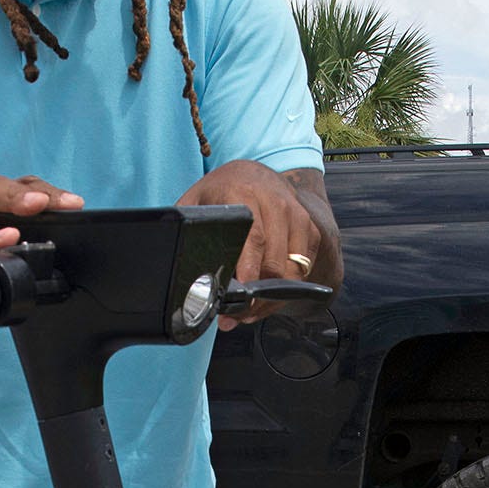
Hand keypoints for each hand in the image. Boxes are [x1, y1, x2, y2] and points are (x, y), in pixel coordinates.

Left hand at [179, 159, 334, 322]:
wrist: (255, 173)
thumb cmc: (222, 193)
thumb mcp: (196, 203)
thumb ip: (187, 231)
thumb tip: (177, 269)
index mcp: (244, 193)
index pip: (253, 239)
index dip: (248, 272)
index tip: (241, 296)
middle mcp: (276, 202)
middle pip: (274, 263)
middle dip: (257, 297)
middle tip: (237, 314)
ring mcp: (297, 216)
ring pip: (293, 272)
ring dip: (272, 298)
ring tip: (250, 309)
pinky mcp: (310, 229)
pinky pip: (303, 270)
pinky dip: (287, 289)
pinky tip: (268, 294)